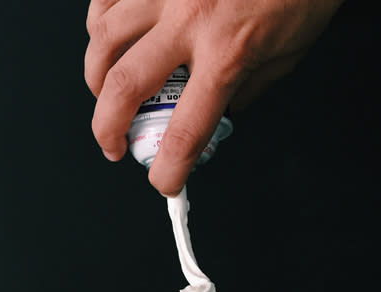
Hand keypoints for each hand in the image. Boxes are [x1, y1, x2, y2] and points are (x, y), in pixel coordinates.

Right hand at [85, 0, 343, 195]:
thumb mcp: (284, 56)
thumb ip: (246, 90)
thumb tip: (219, 112)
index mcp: (227, 53)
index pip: (186, 131)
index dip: (169, 169)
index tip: (165, 182)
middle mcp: (189, 19)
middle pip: (124, 87)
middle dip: (107, 128)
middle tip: (112, 144)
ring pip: (104, 41)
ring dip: (96, 79)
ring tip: (105, 95)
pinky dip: (99, 27)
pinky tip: (109, 41)